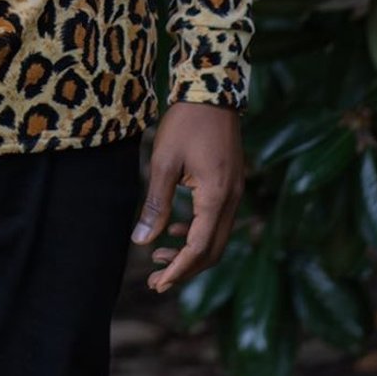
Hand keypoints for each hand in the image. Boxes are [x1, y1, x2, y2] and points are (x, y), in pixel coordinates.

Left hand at [130, 101, 244, 293]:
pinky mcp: (231, 183)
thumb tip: (141, 241)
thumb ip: (156, 204)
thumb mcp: (163, 162)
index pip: (199, 248)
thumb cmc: (185, 123)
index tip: (158, 284)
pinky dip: (197, 232)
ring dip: (190, 253)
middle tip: (155, 281)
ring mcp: (235, 191)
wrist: (211, 90)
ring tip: (159, 259)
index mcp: (215, 196)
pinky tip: (176, 231)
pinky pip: (217, 220)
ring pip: (216, 238)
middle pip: (212, 250)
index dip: (178, 270)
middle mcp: (231, 199)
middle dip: (185, 269)